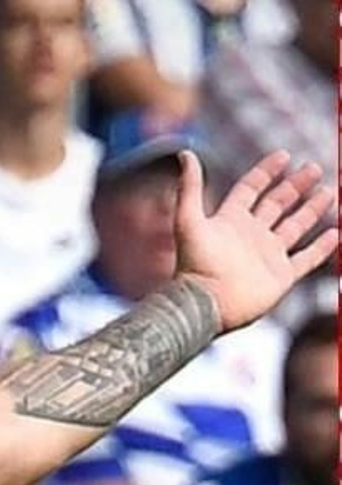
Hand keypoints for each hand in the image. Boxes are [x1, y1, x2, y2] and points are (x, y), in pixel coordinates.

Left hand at [175, 150, 337, 334]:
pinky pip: (307, 259)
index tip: (284, 156)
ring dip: (311, 210)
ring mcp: (267, 257)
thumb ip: (189, 187)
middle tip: (313, 168)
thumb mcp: (188, 221)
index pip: (251, 189)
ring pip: (295, 227)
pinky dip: (322, 247)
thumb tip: (185, 152)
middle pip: (277, 205)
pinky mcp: (280, 277)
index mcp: (230, 221)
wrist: (204, 305)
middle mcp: (250, 236)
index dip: (265, 172)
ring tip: (328, 192)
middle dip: (295, 187)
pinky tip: (335, 232)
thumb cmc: (195, 265)